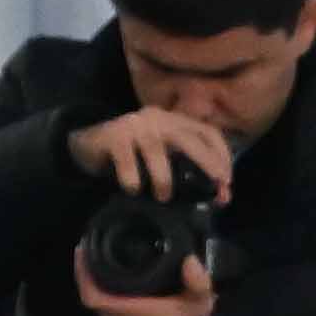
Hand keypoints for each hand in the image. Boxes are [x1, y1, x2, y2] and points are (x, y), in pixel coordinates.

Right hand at [66, 107, 238, 199]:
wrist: (88, 143)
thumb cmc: (134, 154)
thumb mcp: (164, 157)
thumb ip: (189, 170)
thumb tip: (222, 197)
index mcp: (174, 121)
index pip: (207, 132)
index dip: (222, 155)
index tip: (227, 180)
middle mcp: (157, 118)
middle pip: (188, 138)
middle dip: (206, 162)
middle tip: (215, 186)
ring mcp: (134, 126)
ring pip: (156, 149)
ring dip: (164, 177)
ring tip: (164, 197)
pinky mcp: (113, 137)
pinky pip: (127, 160)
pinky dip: (132, 179)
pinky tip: (133, 190)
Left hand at [75, 251, 216, 315]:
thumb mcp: (199, 305)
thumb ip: (198, 283)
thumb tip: (189, 260)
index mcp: (130, 311)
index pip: (93, 296)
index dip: (83, 274)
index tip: (84, 251)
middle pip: (89, 295)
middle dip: (85, 272)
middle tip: (89, 248)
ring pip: (96, 301)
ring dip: (92, 281)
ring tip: (95, 258)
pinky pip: (104, 305)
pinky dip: (101, 290)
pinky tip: (108, 277)